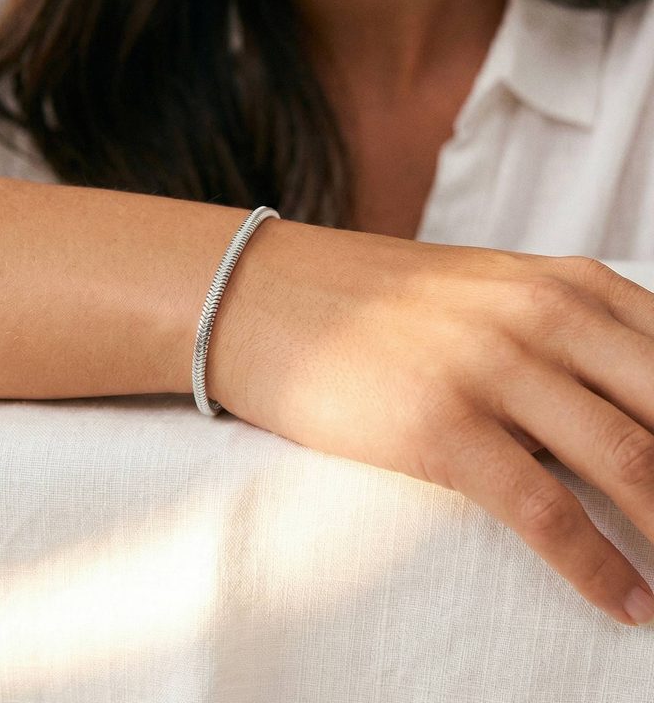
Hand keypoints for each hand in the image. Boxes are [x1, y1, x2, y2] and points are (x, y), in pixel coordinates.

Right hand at [211, 221, 653, 626]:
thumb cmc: (383, 303)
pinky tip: (629, 604)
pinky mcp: (439, 423)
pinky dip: (599, 567)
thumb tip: (636, 416)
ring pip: (631, 461)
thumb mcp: (494, 294)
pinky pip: (545, 510)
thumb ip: (572, 338)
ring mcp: (491, 365)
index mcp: (568, 283)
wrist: (271, 295)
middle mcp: (543, 314)